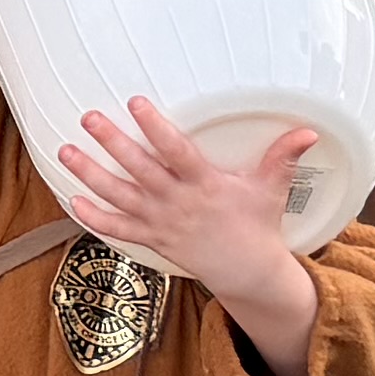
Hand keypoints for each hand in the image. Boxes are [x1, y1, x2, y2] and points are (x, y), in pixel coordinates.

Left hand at [48, 101, 322, 375]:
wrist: (247, 272)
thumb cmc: (256, 224)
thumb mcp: (270, 188)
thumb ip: (283, 156)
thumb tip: (309, 130)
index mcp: (205, 185)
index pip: (176, 152)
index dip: (156, 127)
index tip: (136, 102)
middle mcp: (178, 203)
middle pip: (140, 170)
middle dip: (112, 143)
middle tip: (89, 118)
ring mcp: (162, 223)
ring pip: (119, 197)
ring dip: (90, 175)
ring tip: (65, 150)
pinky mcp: (152, 239)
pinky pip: (118, 230)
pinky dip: (94, 218)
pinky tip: (71, 199)